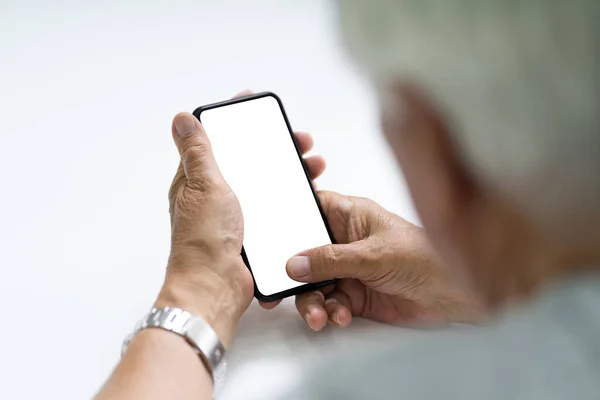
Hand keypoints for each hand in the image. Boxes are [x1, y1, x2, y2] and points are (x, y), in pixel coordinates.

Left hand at [155, 90, 325, 345]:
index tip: (254, 102)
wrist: (215, 288)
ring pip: (266, 183)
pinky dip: (291, 197)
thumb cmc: (203, 240)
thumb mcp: (203, 186)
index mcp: (198, 180)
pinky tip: (308, 194)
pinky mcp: (252, 232)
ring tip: (314, 165)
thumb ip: (198, 152)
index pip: (217, 139)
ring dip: (290, 171)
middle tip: (300, 140)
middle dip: (275, 146)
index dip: (236, 119)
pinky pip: (274, 207)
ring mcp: (234, 214)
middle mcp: (215, 195)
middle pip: (249, 160)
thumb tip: (182, 119)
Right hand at [262, 191, 484, 329]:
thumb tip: (294, 263)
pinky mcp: (355, 295)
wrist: (456, 295)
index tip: (268, 241)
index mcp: (351, 215)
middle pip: (304, 254)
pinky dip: (330, 313)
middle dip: (294, 275)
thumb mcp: (374, 255)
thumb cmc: (427, 257)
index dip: (288, 222)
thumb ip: (331, 260)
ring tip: (320, 314)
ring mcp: (349, 269)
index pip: (309, 212)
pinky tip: (339, 317)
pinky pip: (329, 303)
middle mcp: (346, 241)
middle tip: (281, 292)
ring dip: (312, 301)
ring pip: (314, 284)